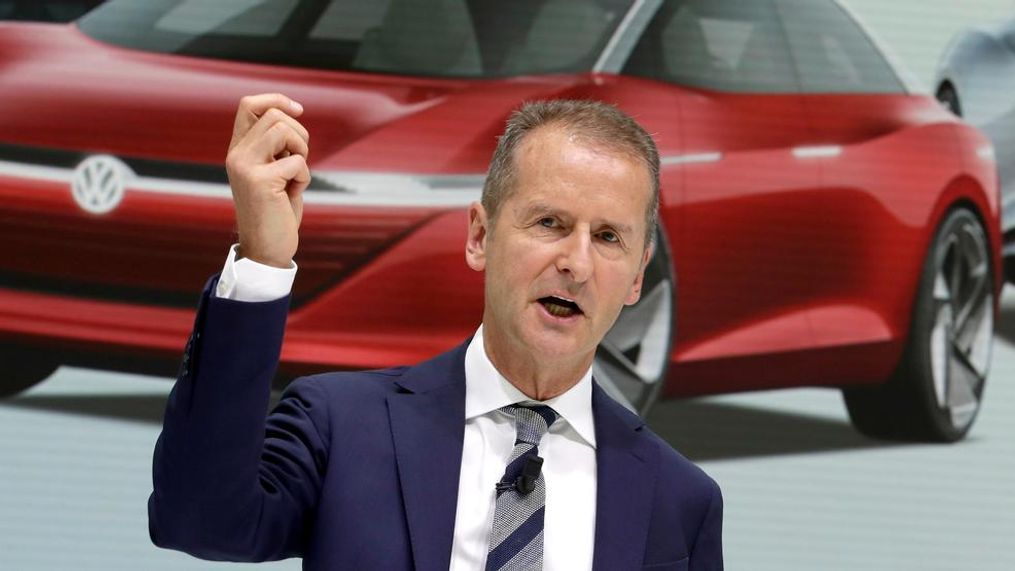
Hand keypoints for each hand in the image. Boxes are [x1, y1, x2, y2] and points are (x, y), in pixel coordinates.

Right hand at [225, 93, 310, 268]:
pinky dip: (304, 177)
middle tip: (299, 161)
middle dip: (299, 135)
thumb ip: (275, 146)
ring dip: (302, 151)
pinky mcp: (259, 181)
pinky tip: (292, 193)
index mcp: (238, 149)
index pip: (249, 104)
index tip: (298, 110)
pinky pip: (296, 162)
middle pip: (275, 116)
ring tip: (296, 174)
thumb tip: (292, 113)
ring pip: (284, 130)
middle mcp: (237, 154)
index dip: (277, 100)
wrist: (266, 248)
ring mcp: (245, 166)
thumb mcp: (273, 171)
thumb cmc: (275, 211)